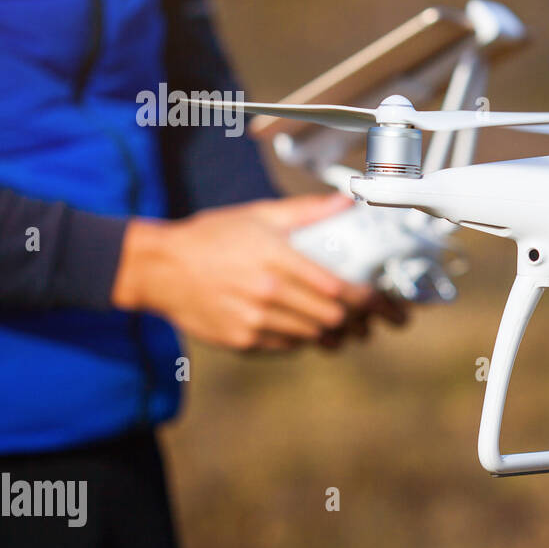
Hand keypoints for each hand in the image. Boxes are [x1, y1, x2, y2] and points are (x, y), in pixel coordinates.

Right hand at [112, 194, 405, 351]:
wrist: (158, 268)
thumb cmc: (213, 236)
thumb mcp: (259, 215)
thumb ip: (306, 211)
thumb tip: (346, 201)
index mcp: (278, 260)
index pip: (338, 289)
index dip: (371, 302)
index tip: (389, 306)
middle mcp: (268, 294)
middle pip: (332, 318)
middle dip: (361, 322)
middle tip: (376, 320)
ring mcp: (254, 321)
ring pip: (313, 337)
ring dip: (336, 334)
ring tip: (350, 328)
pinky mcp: (241, 341)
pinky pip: (287, 347)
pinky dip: (304, 340)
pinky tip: (309, 329)